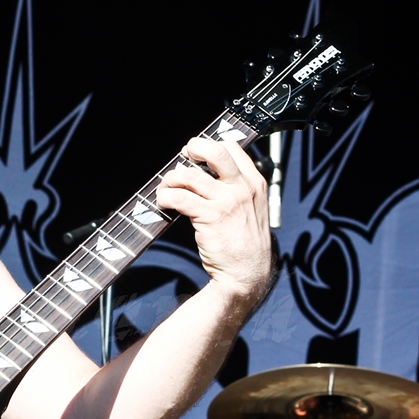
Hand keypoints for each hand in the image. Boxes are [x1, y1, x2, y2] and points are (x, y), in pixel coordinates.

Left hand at [156, 136, 271, 305]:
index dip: (211, 146)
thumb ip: (236, 189)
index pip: (233, 149)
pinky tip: (164, 202)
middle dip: (194, 147)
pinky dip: (166, 197)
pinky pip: (181, 198)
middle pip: (216, 152)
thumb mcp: (253, 208)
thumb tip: (205, 173)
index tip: (196, 154)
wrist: (247, 273)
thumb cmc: (246, 243)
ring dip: (171, 179)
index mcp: (254, 183)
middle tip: (183, 155)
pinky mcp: (210, 217)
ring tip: (166, 188)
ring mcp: (227, 202)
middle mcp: (242, 188)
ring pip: (191, 175)